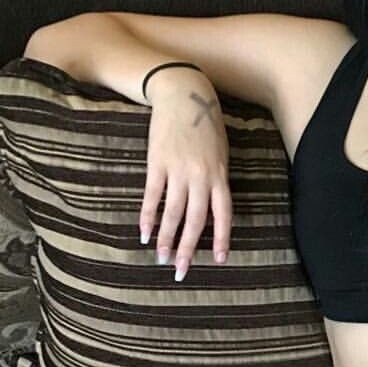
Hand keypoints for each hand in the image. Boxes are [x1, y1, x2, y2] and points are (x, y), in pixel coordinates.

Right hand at [139, 75, 231, 281]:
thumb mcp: (221, 153)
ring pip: (173, 213)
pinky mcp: (157, 163)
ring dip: (166, 238)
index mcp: (220, 175)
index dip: (222, 239)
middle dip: (189, 249)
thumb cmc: (207, 126)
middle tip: (182, 271)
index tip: (219, 260)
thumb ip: (217, 181)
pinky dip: (147, 216)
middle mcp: (201, 177)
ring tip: (161, 258)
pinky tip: (144, 233)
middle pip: (196, 221)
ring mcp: (177, 171)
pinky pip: (151, 196)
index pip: (224, 214)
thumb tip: (212, 210)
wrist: (184, 95)